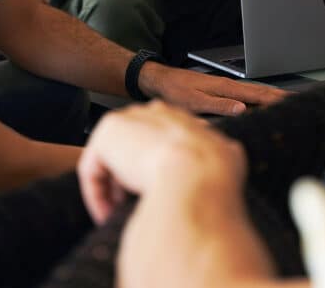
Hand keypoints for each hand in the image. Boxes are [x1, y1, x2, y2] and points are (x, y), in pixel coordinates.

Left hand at [77, 101, 245, 224]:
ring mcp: (130, 119)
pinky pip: (94, 170)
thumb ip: (221, 155)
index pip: (161, 142)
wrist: (197, 173)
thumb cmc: (215, 172)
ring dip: (113, 189)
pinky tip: (106, 213)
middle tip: (135, 204)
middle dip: (131, 178)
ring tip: (118, 214)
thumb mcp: (226, 158)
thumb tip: (230, 159)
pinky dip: (96, 195)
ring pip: (113, 160)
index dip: (158, 171)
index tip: (157, 193)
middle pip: (134, 148)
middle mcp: (156, 112)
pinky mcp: (106, 134)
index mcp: (183, 118)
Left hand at [138, 62, 287, 115]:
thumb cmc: (173, 92)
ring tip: (288, 101)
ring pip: (256, 92)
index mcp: (226, 88)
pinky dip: (260, 98)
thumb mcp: (193, 103)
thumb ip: (218, 106)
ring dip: (273, 96)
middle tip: (301, 102)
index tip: (294, 103)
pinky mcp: (222, 91)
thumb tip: (243, 109)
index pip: (258, 94)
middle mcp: (230, 86)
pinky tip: (261, 103)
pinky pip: (247, 95)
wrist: (158, 80)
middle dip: (282, 96)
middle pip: (262, 91)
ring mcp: (227, 87)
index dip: (277, 99)